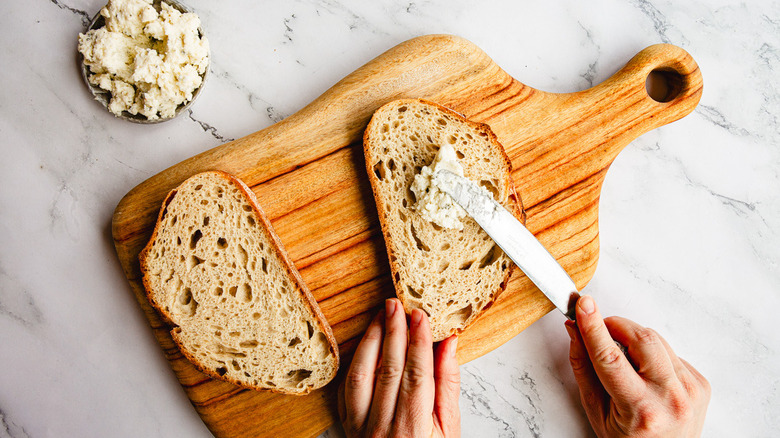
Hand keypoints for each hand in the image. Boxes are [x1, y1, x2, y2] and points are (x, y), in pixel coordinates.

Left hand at [338, 298, 460, 436]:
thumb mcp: (450, 429)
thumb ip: (448, 385)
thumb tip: (449, 344)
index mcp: (415, 430)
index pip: (417, 374)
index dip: (419, 341)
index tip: (420, 314)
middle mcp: (383, 429)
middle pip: (389, 369)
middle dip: (393, 332)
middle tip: (396, 304)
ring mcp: (360, 429)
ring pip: (360, 376)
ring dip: (370, 342)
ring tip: (380, 317)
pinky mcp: (347, 427)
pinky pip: (345, 391)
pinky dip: (354, 364)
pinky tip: (364, 345)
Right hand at [566, 295, 710, 437]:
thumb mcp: (596, 410)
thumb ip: (583, 367)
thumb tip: (575, 330)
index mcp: (640, 410)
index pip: (611, 357)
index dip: (594, 327)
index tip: (584, 306)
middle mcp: (670, 399)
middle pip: (642, 339)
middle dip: (616, 327)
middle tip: (599, 330)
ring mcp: (690, 390)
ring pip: (656, 340)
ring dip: (633, 341)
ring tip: (624, 363)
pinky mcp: (701, 383)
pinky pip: (670, 353)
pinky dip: (652, 356)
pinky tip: (645, 375)